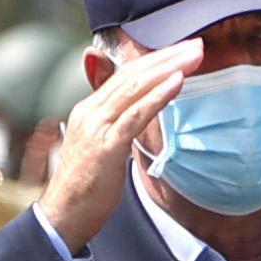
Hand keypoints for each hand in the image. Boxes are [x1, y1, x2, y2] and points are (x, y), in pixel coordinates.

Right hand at [33, 39, 198, 254]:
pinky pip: (136, 115)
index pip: (127, 75)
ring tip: (195, 55)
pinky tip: (177, 81)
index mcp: (90, 109)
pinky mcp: (107, 146)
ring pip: (136, 87)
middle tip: (198, 44)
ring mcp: (98, 126)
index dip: (156, 60)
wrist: (62, 216)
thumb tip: (137, 110)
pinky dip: (158, 96)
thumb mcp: (103, 146)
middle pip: (133, 74)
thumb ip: (119, 124)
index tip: (183, 50)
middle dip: (167, 57)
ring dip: (169, 68)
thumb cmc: (87, 186)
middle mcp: (91, 111)